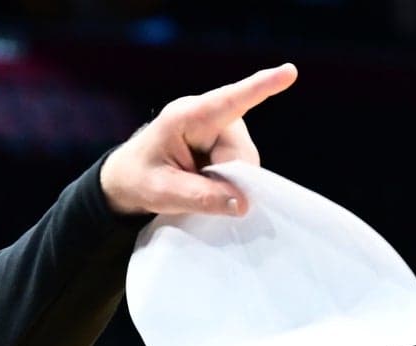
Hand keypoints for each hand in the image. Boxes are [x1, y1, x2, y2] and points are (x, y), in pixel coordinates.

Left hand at [100, 63, 297, 216]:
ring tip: (193, 184)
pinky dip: (227, 181)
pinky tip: (204, 182)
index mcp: (186, 117)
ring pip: (244, 162)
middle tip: (193, 190)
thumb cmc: (139, 179)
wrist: (127, 178)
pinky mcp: (226, 140)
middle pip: (241, 153)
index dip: (260, 88)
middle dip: (226, 179)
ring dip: (225, 182)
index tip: (288, 72)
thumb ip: (200, 198)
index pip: (228, 101)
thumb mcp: (162, 193)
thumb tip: (243, 203)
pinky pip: (241, 165)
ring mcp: (220, 127)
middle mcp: (208, 115)